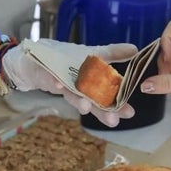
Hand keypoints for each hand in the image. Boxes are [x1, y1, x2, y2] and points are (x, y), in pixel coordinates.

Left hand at [2, 39, 137, 126]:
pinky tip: (58, 85)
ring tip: (86, 107)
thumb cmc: (65, 59)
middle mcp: (77, 88)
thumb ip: (112, 53)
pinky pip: (50, 79)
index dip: (117, 105)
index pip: (107, 97)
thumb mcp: (92, 53)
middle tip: (112, 120)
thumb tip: (135, 49)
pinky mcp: (45, 76)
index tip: (130, 114)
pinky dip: (54, 82)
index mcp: (90, 84)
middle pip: (92, 102)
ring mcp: (62, 83)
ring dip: (79, 101)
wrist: (34, 60)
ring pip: (72, 95)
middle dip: (102, 112)